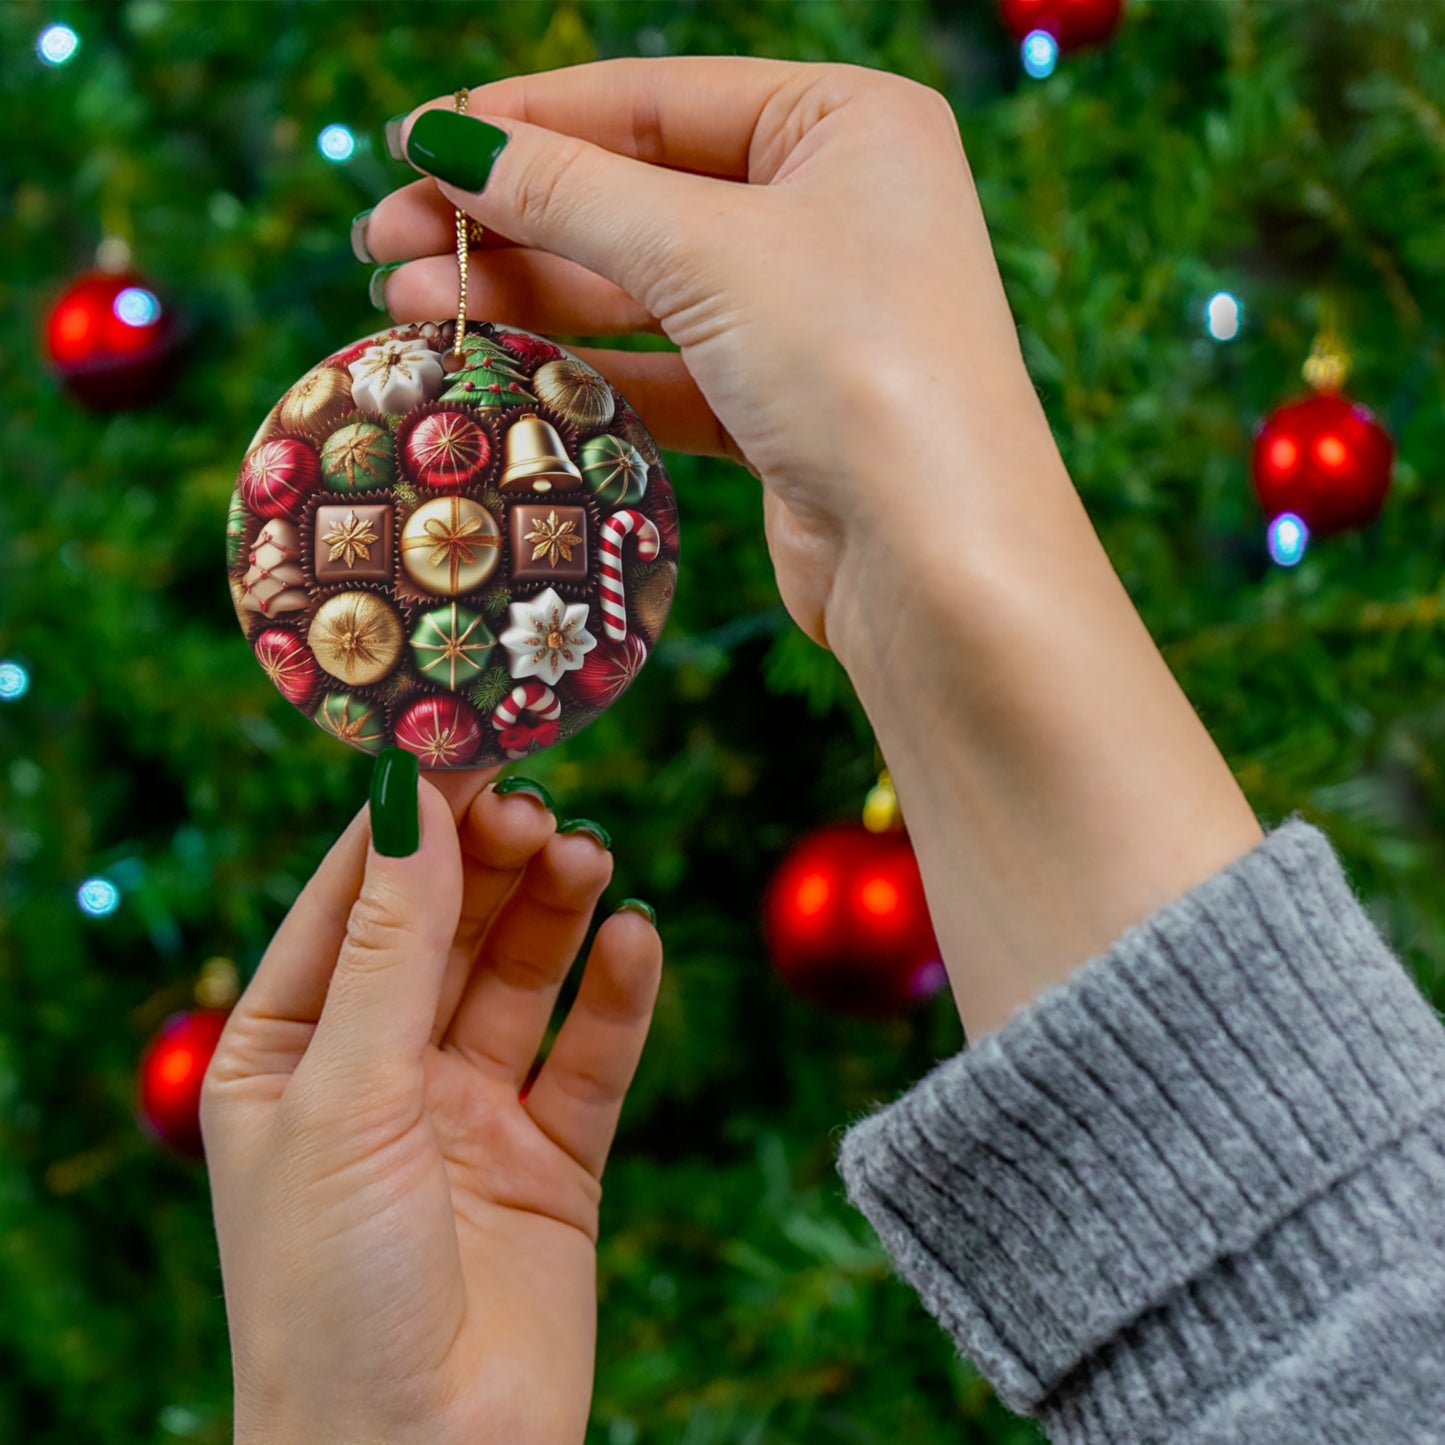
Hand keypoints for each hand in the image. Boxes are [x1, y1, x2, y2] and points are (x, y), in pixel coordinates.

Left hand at [201, 768, 660, 1444]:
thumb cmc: (331, 1293)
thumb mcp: (346, 1096)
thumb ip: (391, 946)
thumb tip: (413, 800)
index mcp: (288, 1051)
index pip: (352, 900)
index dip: (408, 821)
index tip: (467, 742)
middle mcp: (379, 1071)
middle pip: (446, 927)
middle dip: (491, 862)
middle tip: (540, 806)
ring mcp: (469, 1113)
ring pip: (521, 977)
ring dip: (555, 911)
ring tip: (589, 857)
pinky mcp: (552, 1159)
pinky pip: (591, 1055)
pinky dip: (618, 995)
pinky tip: (636, 940)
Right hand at [361, 56, 1044, 651]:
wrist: (938, 561)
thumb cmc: (856, 366)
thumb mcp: (706, 251)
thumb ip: (571, 192)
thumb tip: (447, 141)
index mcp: (847, 124)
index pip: (656, 99)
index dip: (526, 120)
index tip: (413, 142)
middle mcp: (834, 209)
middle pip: (638, 194)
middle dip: (509, 218)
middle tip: (385, 242)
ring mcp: (809, 314)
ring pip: (641, 289)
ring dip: (526, 295)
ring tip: (407, 307)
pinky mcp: (783, 408)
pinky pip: (663, 369)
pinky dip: (582, 368)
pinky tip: (493, 366)